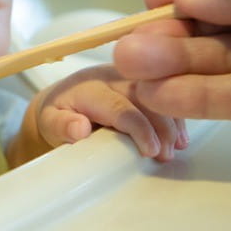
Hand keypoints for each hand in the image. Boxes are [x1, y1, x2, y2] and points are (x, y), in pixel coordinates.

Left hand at [9, 64, 186, 165]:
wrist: (64, 98)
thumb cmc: (59, 114)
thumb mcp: (50, 123)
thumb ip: (61, 126)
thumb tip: (79, 129)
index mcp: (90, 87)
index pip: (119, 106)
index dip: (139, 128)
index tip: (151, 151)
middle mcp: (112, 76)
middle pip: (146, 97)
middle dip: (161, 126)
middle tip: (167, 154)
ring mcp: (130, 76)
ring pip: (159, 92)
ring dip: (172, 121)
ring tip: (176, 147)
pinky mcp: (142, 81)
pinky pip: (164, 92)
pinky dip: (175, 115)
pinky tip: (180, 136)